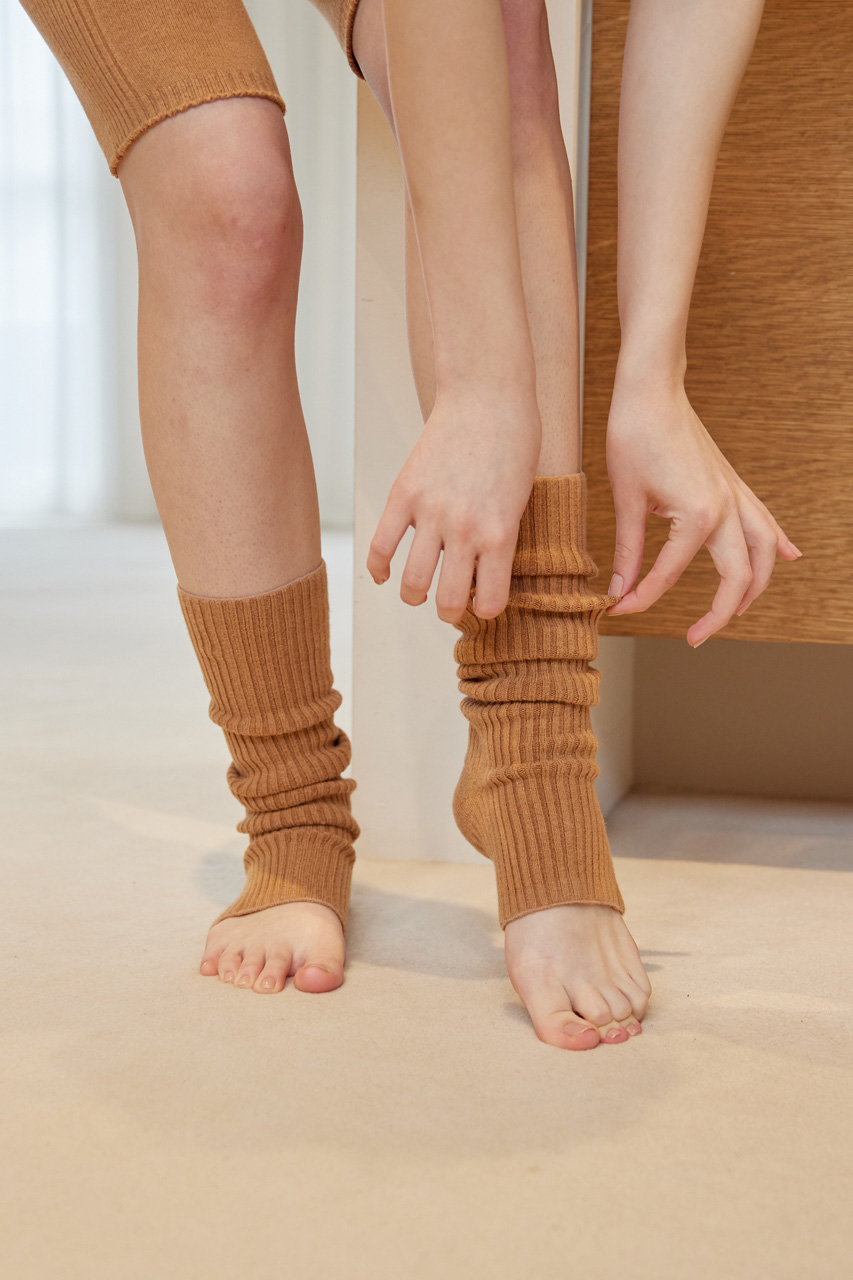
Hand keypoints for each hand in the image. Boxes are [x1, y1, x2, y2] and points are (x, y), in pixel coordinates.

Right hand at [366, 379, 540, 623]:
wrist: (487, 397)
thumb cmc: (515, 443)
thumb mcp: (521, 500)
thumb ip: (499, 537)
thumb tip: (479, 571)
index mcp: (501, 535)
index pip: (492, 601)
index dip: (488, 609)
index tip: (485, 603)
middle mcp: (465, 531)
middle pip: (449, 601)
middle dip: (450, 612)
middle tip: (450, 608)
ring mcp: (431, 513)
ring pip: (413, 581)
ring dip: (414, 596)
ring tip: (417, 594)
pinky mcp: (404, 495)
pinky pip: (382, 545)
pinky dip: (379, 568)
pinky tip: (384, 575)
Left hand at [604, 372, 801, 646]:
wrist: (651, 390)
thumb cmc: (634, 435)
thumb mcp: (625, 499)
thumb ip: (627, 551)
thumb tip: (618, 591)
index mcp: (697, 515)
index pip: (667, 574)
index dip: (641, 598)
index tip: (618, 609)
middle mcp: (726, 508)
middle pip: (737, 578)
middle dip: (716, 615)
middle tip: (693, 638)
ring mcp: (734, 495)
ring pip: (762, 553)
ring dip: (754, 587)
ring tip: (733, 612)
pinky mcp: (732, 484)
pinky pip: (764, 521)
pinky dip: (775, 544)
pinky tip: (786, 558)